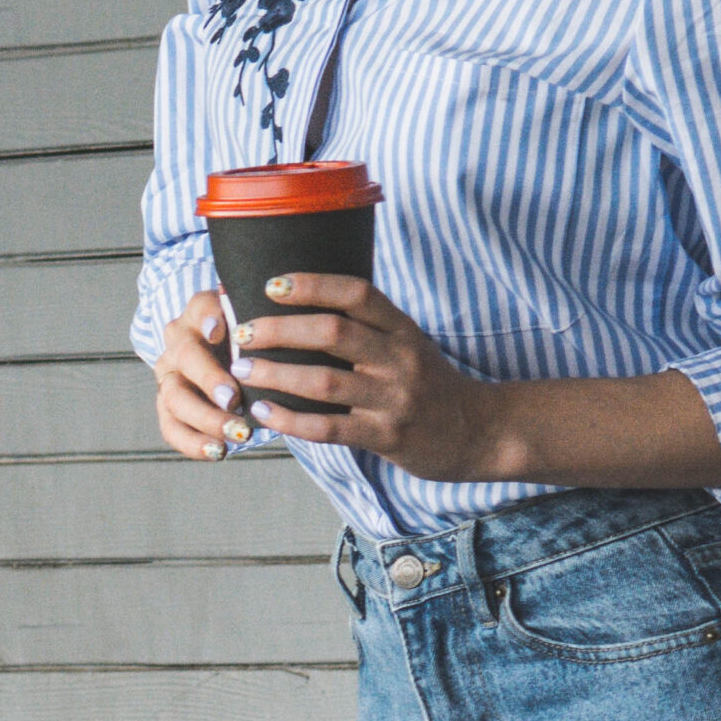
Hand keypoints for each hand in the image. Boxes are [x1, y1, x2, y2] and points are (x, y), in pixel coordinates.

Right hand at [149, 288, 257, 461]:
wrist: (234, 359)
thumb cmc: (255, 341)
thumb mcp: (260, 325)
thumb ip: (264, 321)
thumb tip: (271, 327)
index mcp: (200, 313)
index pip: (200, 308)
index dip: (208, 318)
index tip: (219, 332)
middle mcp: (178, 341)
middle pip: (186, 357)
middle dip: (209, 379)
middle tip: (233, 399)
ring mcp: (169, 375)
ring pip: (175, 397)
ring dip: (206, 418)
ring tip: (236, 434)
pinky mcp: (167, 406)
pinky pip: (172, 427)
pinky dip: (194, 444)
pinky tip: (219, 452)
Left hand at [229, 275, 514, 481]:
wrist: (478, 432)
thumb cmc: (430, 385)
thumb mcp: (408, 345)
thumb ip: (368, 328)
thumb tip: (305, 309)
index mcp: (402, 328)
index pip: (355, 293)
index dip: (311, 285)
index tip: (270, 285)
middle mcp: (399, 358)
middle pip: (333, 332)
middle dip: (280, 329)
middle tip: (242, 332)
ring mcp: (394, 398)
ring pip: (325, 381)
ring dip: (276, 374)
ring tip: (242, 370)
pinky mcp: (387, 436)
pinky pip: (330, 428)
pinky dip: (291, 420)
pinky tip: (263, 413)